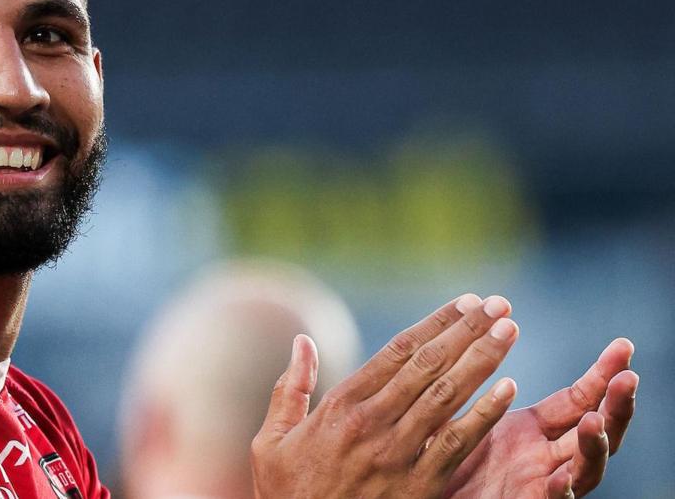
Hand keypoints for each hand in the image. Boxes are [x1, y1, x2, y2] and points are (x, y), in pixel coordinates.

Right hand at [251, 294, 519, 498]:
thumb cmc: (285, 493)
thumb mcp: (271, 440)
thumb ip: (290, 388)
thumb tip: (301, 340)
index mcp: (340, 407)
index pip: (398, 351)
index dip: (436, 323)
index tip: (465, 302)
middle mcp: (372, 423)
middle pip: (430, 365)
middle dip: (468, 331)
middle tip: (500, 305)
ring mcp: (398, 455)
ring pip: (448, 396)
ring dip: (483, 360)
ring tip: (510, 331)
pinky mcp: (419, 487)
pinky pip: (457, 444)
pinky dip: (485, 415)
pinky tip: (509, 390)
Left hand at [444, 338, 637, 497]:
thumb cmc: (443, 459)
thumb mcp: (459, 412)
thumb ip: (470, 384)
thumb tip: (475, 334)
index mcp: (531, 429)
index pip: (578, 399)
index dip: (601, 374)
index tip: (623, 345)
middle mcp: (544, 456)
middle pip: (595, 430)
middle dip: (616, 405)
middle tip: (628, 378)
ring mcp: (539, 482)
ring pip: (585, 467)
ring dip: (594, 445)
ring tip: (596, 420)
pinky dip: (561, 489)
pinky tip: (562, 478)